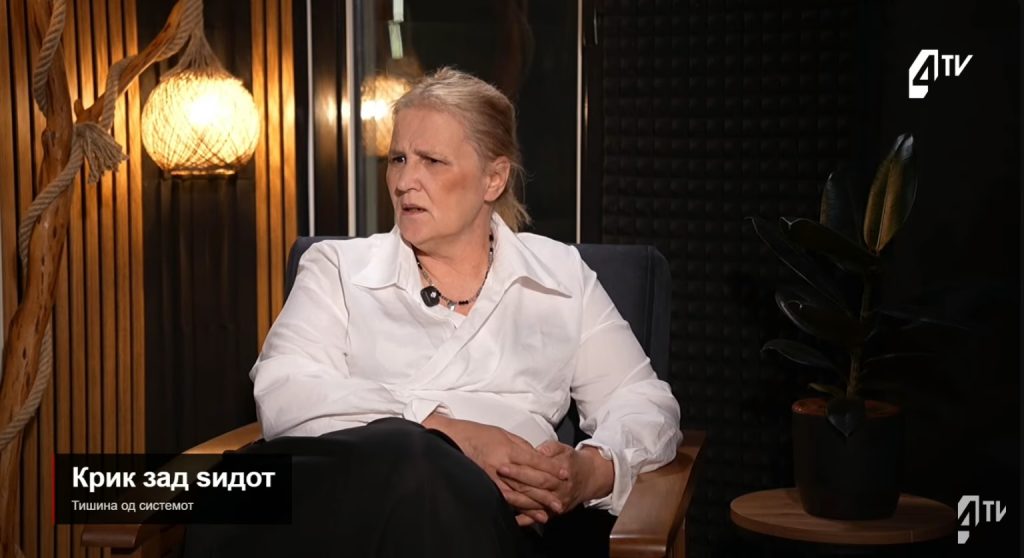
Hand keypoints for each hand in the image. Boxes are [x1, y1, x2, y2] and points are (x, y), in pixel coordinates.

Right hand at [423, 413, 565, 525]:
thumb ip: (523, 447)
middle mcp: (502, 464)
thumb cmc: (480, 434)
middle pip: (529, 480)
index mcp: (508, 448)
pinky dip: (518, 508)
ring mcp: (493, 477)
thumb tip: (539, 457)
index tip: (565, 474)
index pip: (535, 460)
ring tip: (549, 511)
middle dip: (547, 491)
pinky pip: (505, 499)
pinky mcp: (487, 485)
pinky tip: (528, 513)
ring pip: (519, 494)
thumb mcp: (505, 434)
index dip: (551, 468)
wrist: (455, 440)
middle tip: (561, 500)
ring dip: (535, 504)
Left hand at [497, 441, 613, 516]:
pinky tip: (514, 519)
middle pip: (535, 487)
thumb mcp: (564, 449)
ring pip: (535, 503)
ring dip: (517, 501)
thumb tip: (537, 450)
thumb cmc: (573, 461)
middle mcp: (561, 489)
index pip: (538, 471)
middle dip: (515, 482)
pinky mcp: (556, 512)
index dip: (520, 469)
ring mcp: (558, 502)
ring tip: (501, 494)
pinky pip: (539, 518)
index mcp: (562, 471)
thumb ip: (550, 448)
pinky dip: (526, 519)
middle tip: (498, 477)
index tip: (504, 465)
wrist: (590, 478)